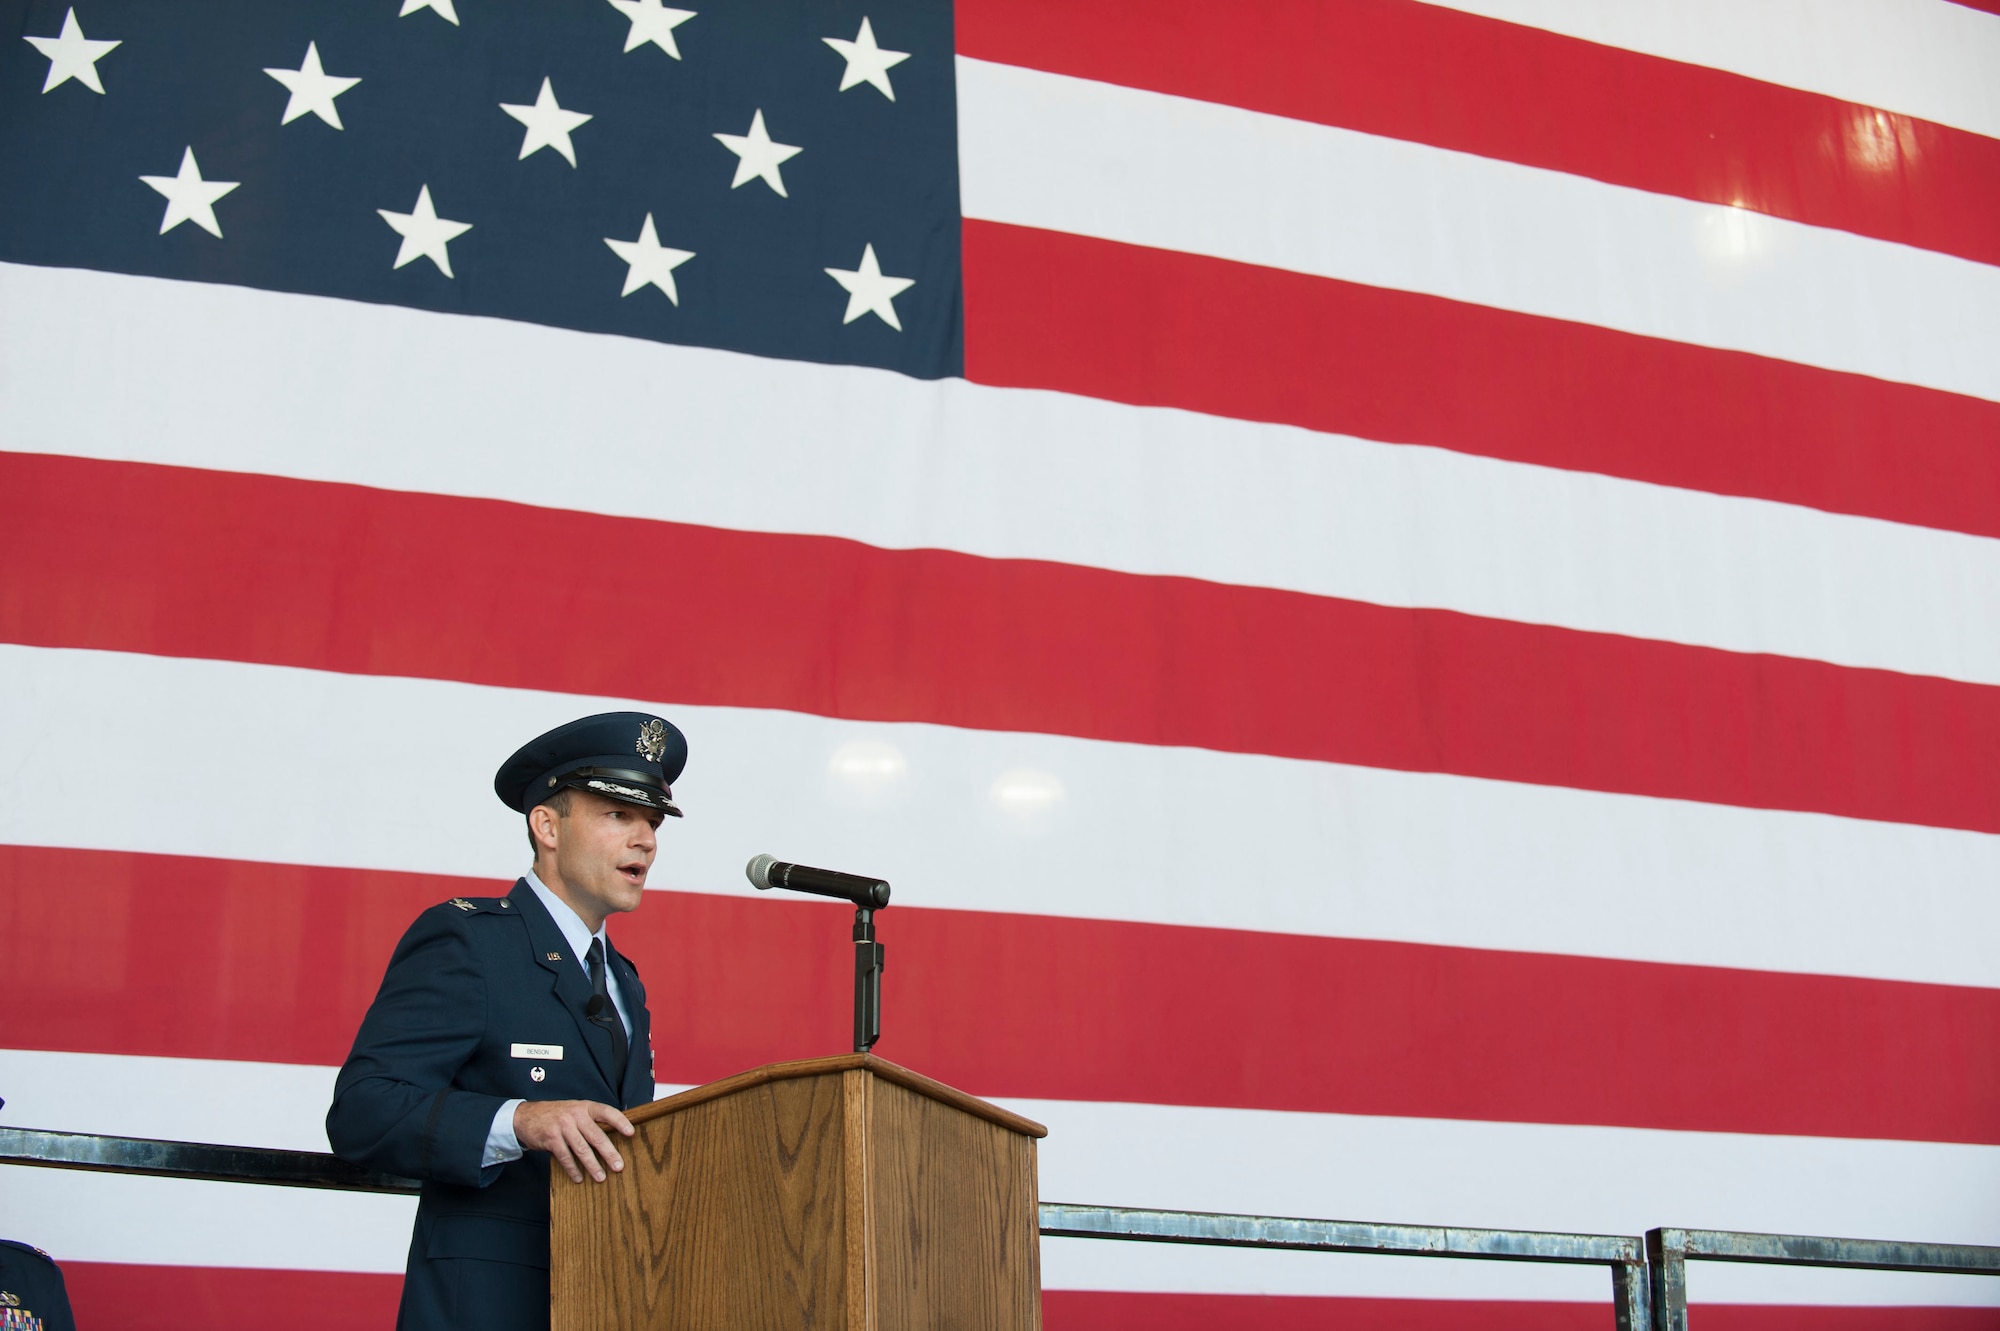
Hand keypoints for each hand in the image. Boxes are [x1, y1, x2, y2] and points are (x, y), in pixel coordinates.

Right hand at [513, 1099, 634, 1182]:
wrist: (526, 1116)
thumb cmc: (556, 1115)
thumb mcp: (574, 1110)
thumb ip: (590, 1120)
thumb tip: (613, 1135)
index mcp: (584, 1107)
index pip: (606, 1112)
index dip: (620, 1121)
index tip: (631, 1133)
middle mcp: (575, 1115)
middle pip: (596, 1136)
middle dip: (609, 1153)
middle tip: (619, 1166)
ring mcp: (563, 1127)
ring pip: (582, 1149)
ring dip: (593, 1165)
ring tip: (601, 1177)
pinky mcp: (551, 1139)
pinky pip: (565, 1157)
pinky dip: (573, 1169)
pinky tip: (579, 1178)